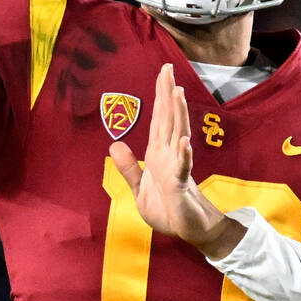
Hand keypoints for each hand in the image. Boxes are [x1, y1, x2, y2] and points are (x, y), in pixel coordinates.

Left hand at [109, 64, 245, 259]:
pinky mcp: (181, 186)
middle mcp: (168, 154)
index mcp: (157, 153)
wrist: (187, 231)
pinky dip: (184, 155)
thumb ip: (128, 167)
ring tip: (177, 93)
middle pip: (168, 119)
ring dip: (178, 115)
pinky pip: (183, 168)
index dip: (160, 96)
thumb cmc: (167, 209)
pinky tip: (183, 141)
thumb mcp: (139, 188)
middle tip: (168, 69)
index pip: (158, 119)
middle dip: (168, 94)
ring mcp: (177, 168)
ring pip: (177, 136)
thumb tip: (114, 144)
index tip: (163, 73)